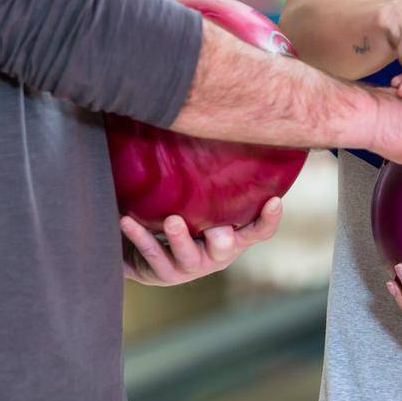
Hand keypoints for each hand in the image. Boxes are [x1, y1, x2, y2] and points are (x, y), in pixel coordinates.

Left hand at [120, 197, 282, 285]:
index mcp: (235, 236)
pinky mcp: (165, 273)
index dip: (269, 219)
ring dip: (179, 238)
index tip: (274, 201)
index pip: (259, 231)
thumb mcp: (210, 205)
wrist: (156, 254)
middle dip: (221, 239)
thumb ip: (220, 184)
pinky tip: (127, 221)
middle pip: (225, 248)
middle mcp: (218, 254)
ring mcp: (191, 266)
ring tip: (171, 220)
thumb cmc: (192, 217)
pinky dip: (140, 238)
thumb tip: (223, 127)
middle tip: (218, 229)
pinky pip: (152, 255)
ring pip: (188, 256)